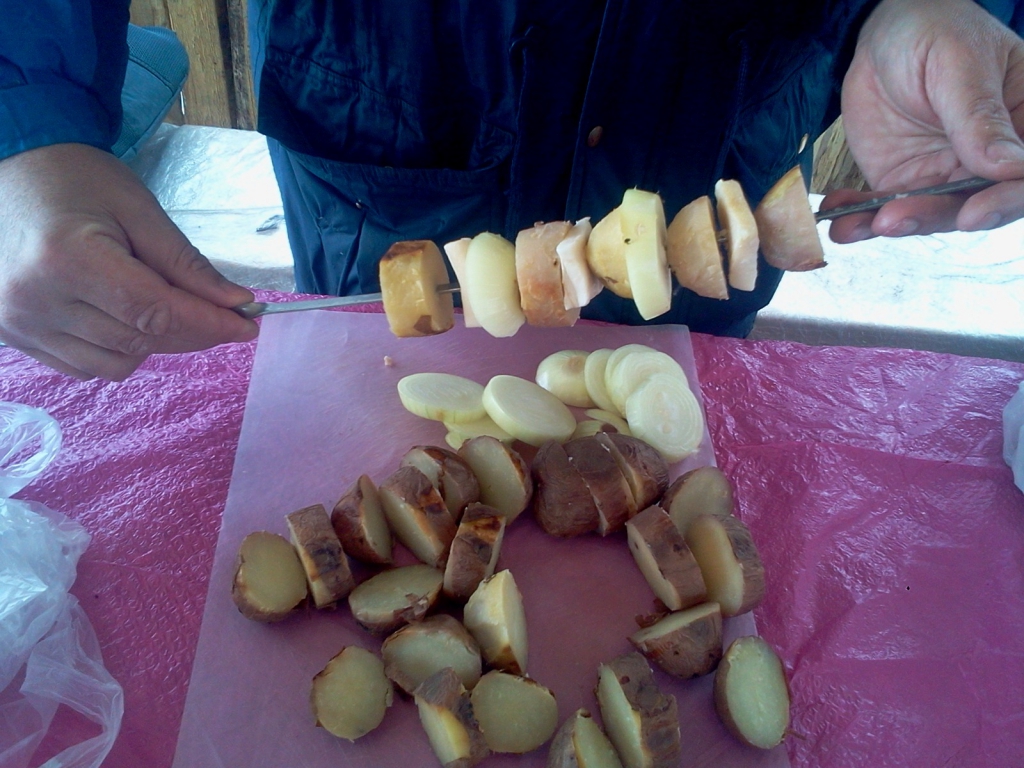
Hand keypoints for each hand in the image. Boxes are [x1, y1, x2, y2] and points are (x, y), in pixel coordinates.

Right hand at [0, 143, 258, 379]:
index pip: (156, 312)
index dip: (209, 323)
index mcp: (67, 259)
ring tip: (162, 304)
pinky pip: (85, 367)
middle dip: (192, 331)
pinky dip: (118, 350)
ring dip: (154, 344)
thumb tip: (235, 303)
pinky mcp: (16, 336)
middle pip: (140, 342)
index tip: (248, 324)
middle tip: (223, 312)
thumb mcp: (140, 210)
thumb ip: (186, 264)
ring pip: (116, 365)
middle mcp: (37, 301)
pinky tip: (125, 316)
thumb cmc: (77, 180)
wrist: (14, 171)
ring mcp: (20, 324)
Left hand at [825, 0, 1023, 241]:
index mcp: (1019, 126)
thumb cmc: (935, 34)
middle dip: (932, 218)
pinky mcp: (900, 181)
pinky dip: (858, 219)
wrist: (884, 36)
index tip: (971, 214)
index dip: (1002, 202)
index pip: (1021, 178)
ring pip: (924, 215)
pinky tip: (839, 221)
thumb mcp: (959, 67)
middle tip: (894, 218)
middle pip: (971, 206)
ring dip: (890, 223)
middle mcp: (985, 161)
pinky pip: (882, 208)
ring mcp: (941, 175)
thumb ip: (980, 119)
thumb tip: (1010, 169)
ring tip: (860, 223)